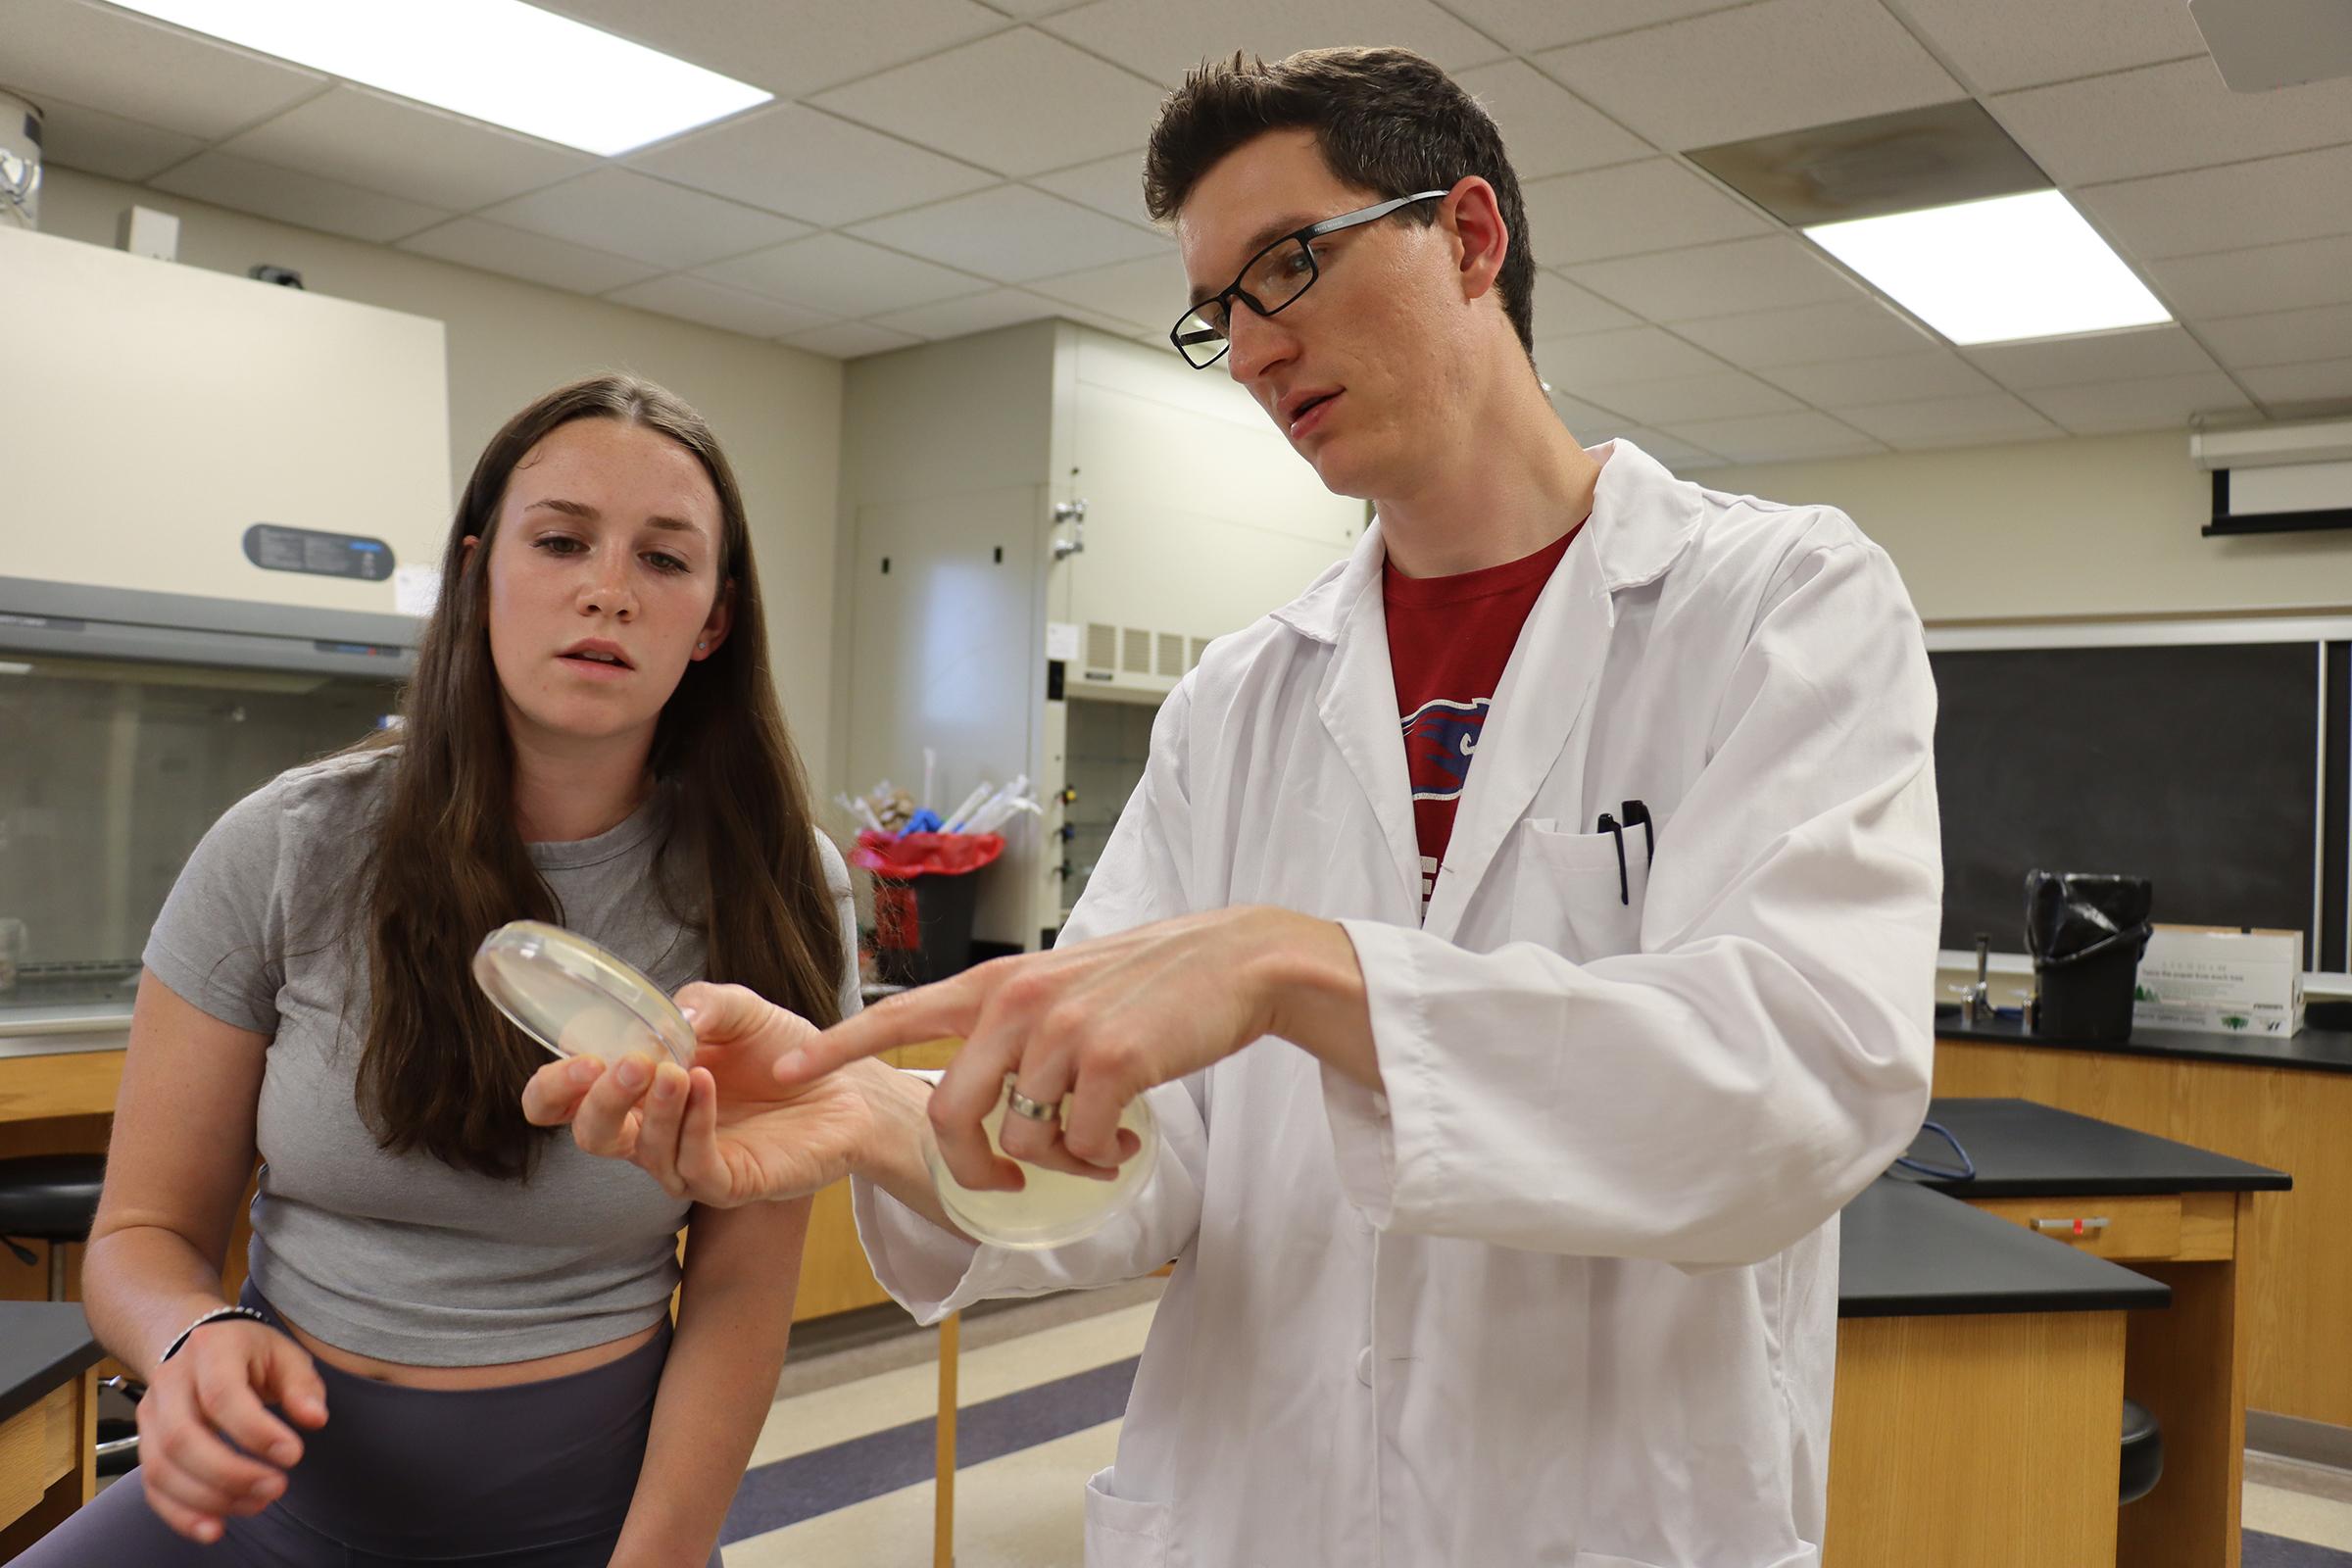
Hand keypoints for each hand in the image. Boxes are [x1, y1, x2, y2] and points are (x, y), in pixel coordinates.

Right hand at [135, 1317, 327, 1543]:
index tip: (293, 1455)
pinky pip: (152, 1488)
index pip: (222, 1395)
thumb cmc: (250, 1353)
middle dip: (230, 1473)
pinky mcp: (145, 1445)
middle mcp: (169, 1381)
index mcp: (210, 1349)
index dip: (255, 1432)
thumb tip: (315, 1419)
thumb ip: (302, 1386)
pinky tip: (214, 1529)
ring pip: (161, 1468)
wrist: (197, 1346)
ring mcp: (150, 1415)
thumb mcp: (285, 1354)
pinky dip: (180, 1514)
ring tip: (257, 1505)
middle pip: (182, 1438)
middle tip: (276, 1488)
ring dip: (209, 1498)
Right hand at [521, 982, 880, 1208]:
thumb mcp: (743, 1011)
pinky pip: (695, 1165)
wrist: (847, 1085)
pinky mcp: (728, 1184)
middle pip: (593, 1135)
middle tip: (623, 1065)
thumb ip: (704, 1003)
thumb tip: (671, 1014)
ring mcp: (687, 1163)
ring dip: (655, 1109)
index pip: (567, 1104)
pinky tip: (704, 1087)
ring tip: (678, 1069)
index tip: (576, 1061)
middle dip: (596, 1103)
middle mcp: (652, 1132)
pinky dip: (694, 1124)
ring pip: (644, 1152)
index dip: (553, 1091)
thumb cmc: (783, 1051)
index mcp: (638, 1089)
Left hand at [773, 907, 1367, 1193]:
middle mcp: (1016, 1003)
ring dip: (1058, 1160)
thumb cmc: (1149, 984)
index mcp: (996, 984)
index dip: (837, 1046)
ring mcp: (1062, 1030)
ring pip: (1022, 1139)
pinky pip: (1079, 1144)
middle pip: (950, 1115)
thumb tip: (989, 1101)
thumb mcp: (1062, 987)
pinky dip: (1100, 1156)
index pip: (896, 1016)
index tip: (782, 1068)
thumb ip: (1013, 1028)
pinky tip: (1126, 1136)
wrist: (1235, 962)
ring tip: (1097, 1142)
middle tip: (1003, 1183)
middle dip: (973, 1169)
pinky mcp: (1111, 1060)